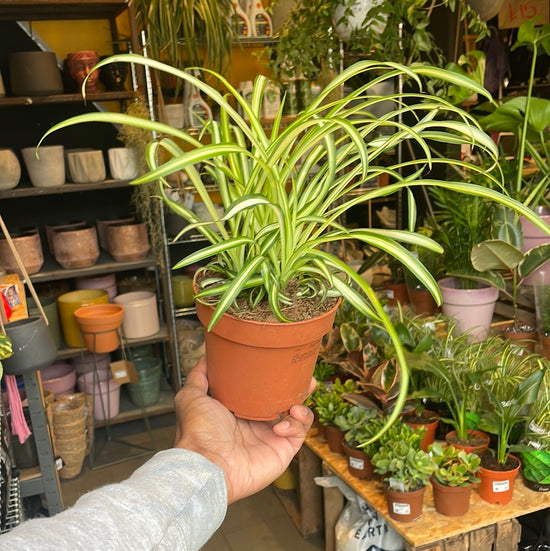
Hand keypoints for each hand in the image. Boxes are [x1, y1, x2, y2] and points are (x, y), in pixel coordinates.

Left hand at [174, 357, 313, 503]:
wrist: (208, 464)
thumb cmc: (198, 433)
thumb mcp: (192, 396)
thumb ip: (199, 376)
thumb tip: (206, 359)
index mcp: (239, 410)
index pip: (262, 392)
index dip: (274, 379)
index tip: (282, 365)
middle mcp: (257, 423)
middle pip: (284, 402)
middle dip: (297, 390)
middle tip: (306, 378)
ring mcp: (271, 437)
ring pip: (297, 417)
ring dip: (301, 406)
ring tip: (296, 402)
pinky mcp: (282, 450)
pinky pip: (299, 433)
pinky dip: (297, 423)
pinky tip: (283, 423)